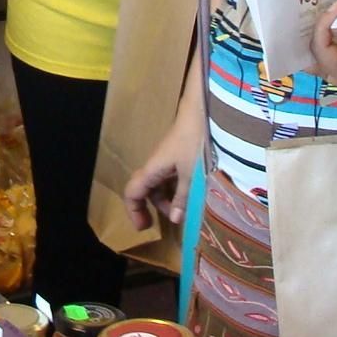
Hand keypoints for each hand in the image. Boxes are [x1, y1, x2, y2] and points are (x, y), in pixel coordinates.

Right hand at [120, 115, 201, 234]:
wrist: (203, 109)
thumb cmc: (195, 141)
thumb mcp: (191, 174)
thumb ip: (182, 197)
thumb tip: (173, 219)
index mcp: (152, 169)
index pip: (132, 192)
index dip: (133, 211)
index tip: (145, 227)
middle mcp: (156, 164)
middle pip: (148, 190)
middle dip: (156, 206)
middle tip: (173, 219)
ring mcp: (168, 158)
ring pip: (161, 183)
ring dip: (170, 197)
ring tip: (187, 208)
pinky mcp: (179, 153)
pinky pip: (172, 175)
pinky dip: (178, 187)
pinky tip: (194, 192)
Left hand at [296, 3, 336, 100]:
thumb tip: (336, 23)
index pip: (321, 51)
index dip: (323, 26)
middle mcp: (336, 70)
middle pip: (308, 52)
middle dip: (306, 28)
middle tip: (312, 1)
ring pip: (314, 44)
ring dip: (314, 24)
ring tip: (316, 1)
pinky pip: (326, 38)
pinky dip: (324, 23)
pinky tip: (328, 8)